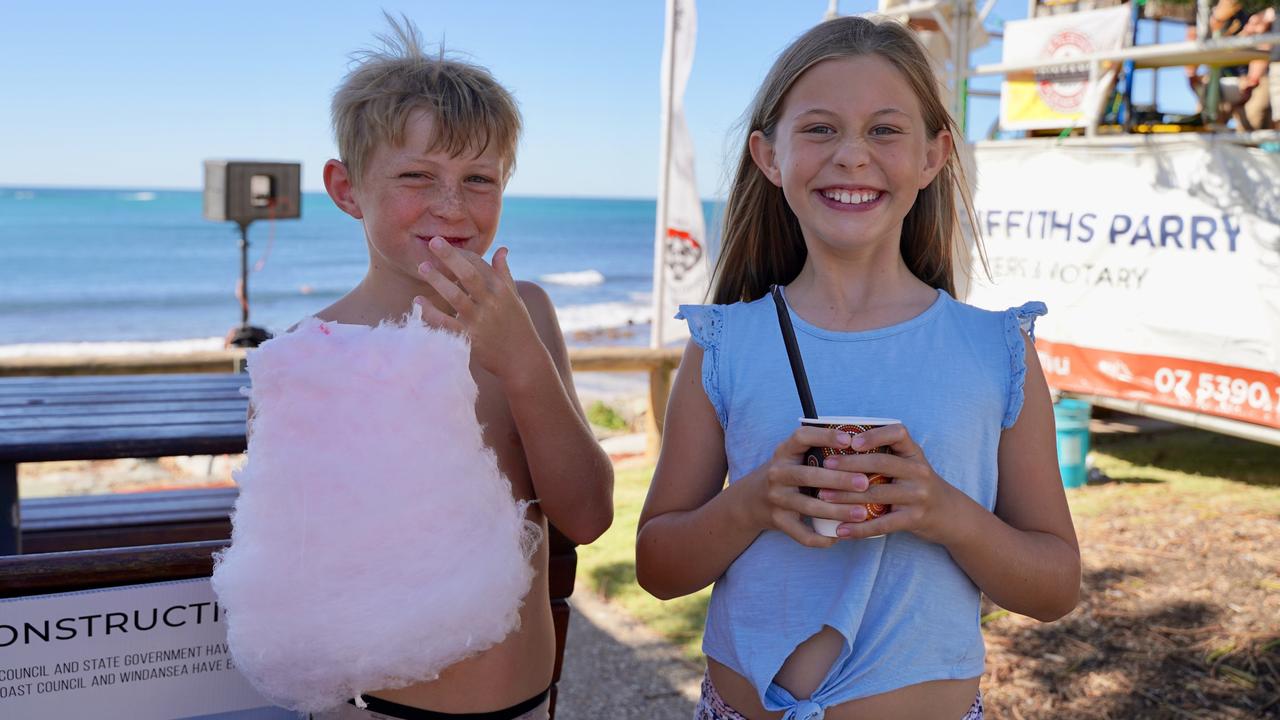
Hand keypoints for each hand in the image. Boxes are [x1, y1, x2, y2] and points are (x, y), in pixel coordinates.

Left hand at [415, 237, 541, 378]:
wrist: (522, 359)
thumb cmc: (517, 325)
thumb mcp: (514, 297)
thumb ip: (504, 273)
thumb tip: (502, 249)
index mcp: (501, 289)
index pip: (480, 264)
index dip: (461, 253)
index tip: (445, 247)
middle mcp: (491, 302)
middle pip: (468, 274)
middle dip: (450, 256)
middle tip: (433, 242)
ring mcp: (480, 321)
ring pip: (455, 296)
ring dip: (437, 280)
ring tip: (422, 267)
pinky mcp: (469, 338)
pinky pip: (446, 324)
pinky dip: (431, 313)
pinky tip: (418, 301)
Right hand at [742, 425, 875, 547]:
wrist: (750, 501)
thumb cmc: (785, 474)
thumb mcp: (792, 456)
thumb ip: (816, 449)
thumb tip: (863, 443)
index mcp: (783, 452)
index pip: (801, 438)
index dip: (824, 437)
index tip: (848, 440)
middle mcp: (777, 474)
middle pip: (808, 475)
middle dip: (839, 480)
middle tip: (865, 483)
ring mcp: (776, 499)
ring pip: (809, 507)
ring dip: (837, 511)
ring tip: (862, 513)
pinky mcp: (778, 521)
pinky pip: (802, 534)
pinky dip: (821, 538)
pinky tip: (840, 535)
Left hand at [814, 423, 968, 545]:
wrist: (950, 514)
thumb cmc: (918, 486)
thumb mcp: (909, 465)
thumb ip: (885, 456)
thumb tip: (839, 449)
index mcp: (914, 453)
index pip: (898, 433)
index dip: (875, 435)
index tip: (852, 441)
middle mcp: (918, 471)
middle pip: (881, 463)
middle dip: (849, 464)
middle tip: (825, 467)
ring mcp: (918, 495)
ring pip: (876, 494)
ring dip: (845, 496)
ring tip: (822, 496)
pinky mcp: (915, 519)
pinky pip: (882, 524)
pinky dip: (858, 528)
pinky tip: (840, 530)